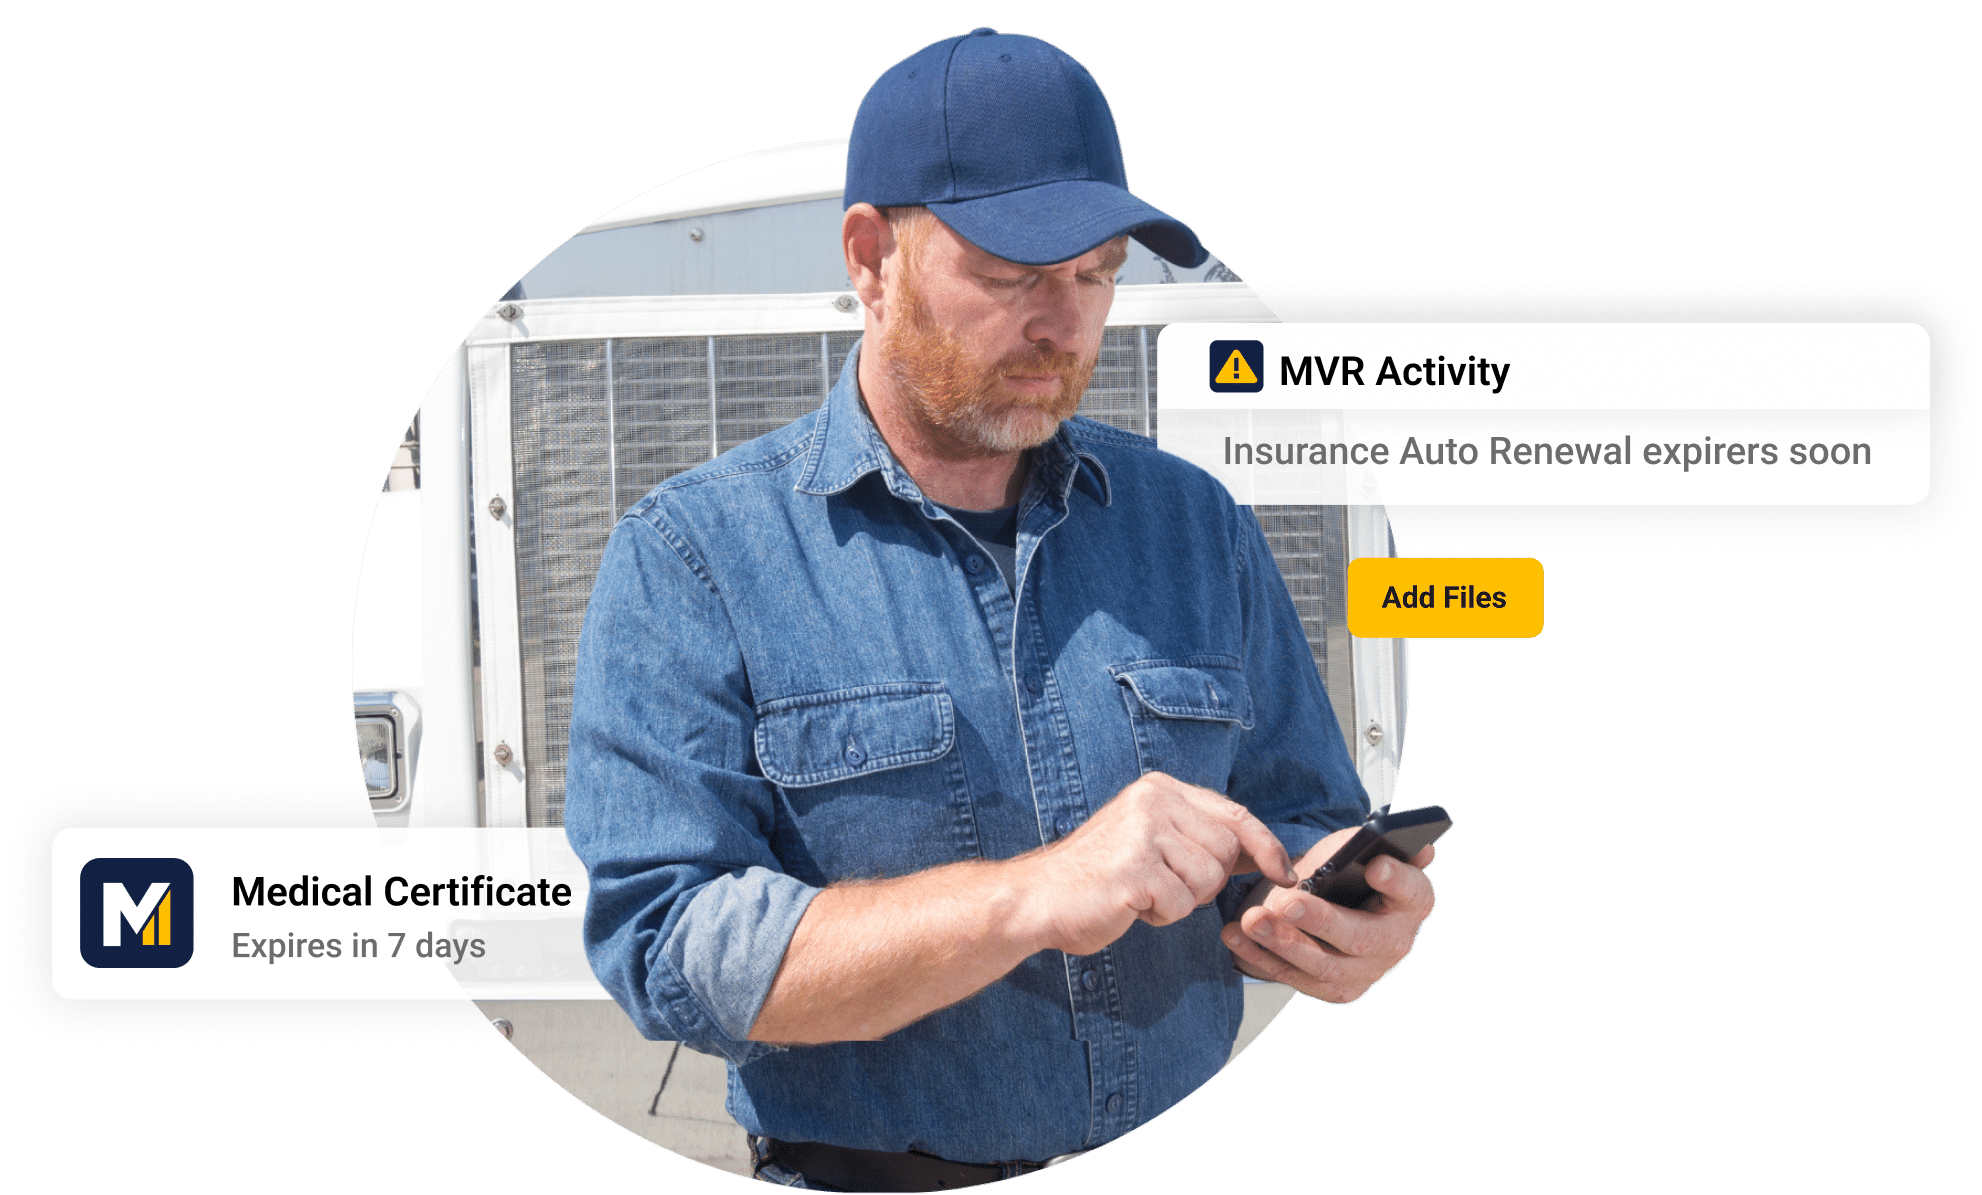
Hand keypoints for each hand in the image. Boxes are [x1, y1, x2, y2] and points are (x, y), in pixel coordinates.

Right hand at [1015, 772, 1296, 958]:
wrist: (1038, 898)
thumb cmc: (1098, 876)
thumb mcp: (1152, 839)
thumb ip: (1199, 837)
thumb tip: (1263, 852)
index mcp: (1159, 788)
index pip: (1234, 814)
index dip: (1267, 847)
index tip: (1285, 876)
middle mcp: (1152, 801)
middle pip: (1225, 851)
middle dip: (1206, 882)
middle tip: (1165, 885)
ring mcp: (1142, 833)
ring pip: (1206, 880)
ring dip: (1181, 900)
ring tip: (1143, 893)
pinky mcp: (1133, 869)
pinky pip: (1179, 904)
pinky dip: (1161, 915)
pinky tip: (1131, 905)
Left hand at [1220, 827, 1435, 1003]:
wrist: (1333, 903)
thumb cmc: (1348, 872)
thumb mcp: (1354, 849)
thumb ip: (1362, 846)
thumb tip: (1374, 844)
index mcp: (1412, 901)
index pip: (1413, 891)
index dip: (1396, 880)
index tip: (1375, 865)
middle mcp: (1397, 942)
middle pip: (1361, 936)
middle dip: (1322, 920)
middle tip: (1289, 903)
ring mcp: (1367, 971)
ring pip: (1325, 965)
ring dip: (1283, 943)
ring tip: (1251, 920)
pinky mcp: (1337, 988)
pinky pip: (1295, 977)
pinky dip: (1261, 957)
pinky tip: (1235, 936)